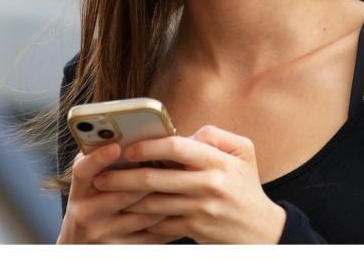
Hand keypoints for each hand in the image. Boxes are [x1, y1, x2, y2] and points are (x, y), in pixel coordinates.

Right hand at [56, 143, 180, 243]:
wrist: (81, 246)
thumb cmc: (92, 203)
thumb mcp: (89, 183)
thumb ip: (102, 161)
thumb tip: (128, 133)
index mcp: (79, 190)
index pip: (83, 171)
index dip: (98, 158)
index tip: (116, 146)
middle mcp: (86, 213)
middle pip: (120, 194)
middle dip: (148, 178)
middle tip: (170, 163)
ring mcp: (103, 234)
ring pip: (141, 215)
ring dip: (165, 198)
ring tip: (184, 182)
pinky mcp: (120, 249)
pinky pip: (151, 235)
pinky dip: (169, 221)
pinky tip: (182, 208)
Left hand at [90, 125, 286, 243]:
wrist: (261, 230)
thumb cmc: (247, 187)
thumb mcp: (243, 153)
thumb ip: (214, 136)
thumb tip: (184, 133)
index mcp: (218, 161)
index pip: (177, 147)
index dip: (149, 146)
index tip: (128, 148)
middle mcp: (208, 184)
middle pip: (157, 177)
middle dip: (123, 177)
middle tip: (101, 175)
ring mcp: (200, 209)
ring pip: (153, 203)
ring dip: (126, 199)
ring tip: (105, 194)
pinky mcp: (194, 228)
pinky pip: (161, 223)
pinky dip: (141, 219)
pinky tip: (125, 214)